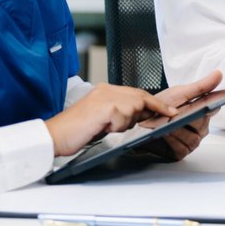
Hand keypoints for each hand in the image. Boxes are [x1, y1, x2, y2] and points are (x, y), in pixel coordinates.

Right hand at [45, 84, 179, 156]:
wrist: (55, 136)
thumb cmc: (75, 131)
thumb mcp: (102, 120)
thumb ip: (119, 114)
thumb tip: (139, 117)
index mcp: (105, 91)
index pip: (136, 94)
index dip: (154, 103)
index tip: (169, 111)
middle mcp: (106, 90)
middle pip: (140, 97)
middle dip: (152, 109)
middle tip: (163, 116)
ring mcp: (105, 96)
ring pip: (134, 107)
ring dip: (126, 122)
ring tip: (107, 127)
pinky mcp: (105, 106)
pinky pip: (124, 117)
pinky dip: (117, 126)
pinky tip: (102, 127)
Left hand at [135, 70, 223, 160]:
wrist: (142, 119)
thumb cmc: (162, 106)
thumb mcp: (179, 93)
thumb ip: (200, 86)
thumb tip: (218, 74)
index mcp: (203, 111)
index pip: (213, 107)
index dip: (214, 103)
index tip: (216, 101)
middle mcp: (200, 127)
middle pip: (200, 123)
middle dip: (186, 117)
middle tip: (176, 113)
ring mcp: (192, 140)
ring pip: (192, 137)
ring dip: (177, 130)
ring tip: (166, 124)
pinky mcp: (181, 151)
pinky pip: (182, 148)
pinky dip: (172, 141)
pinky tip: (164, 134)